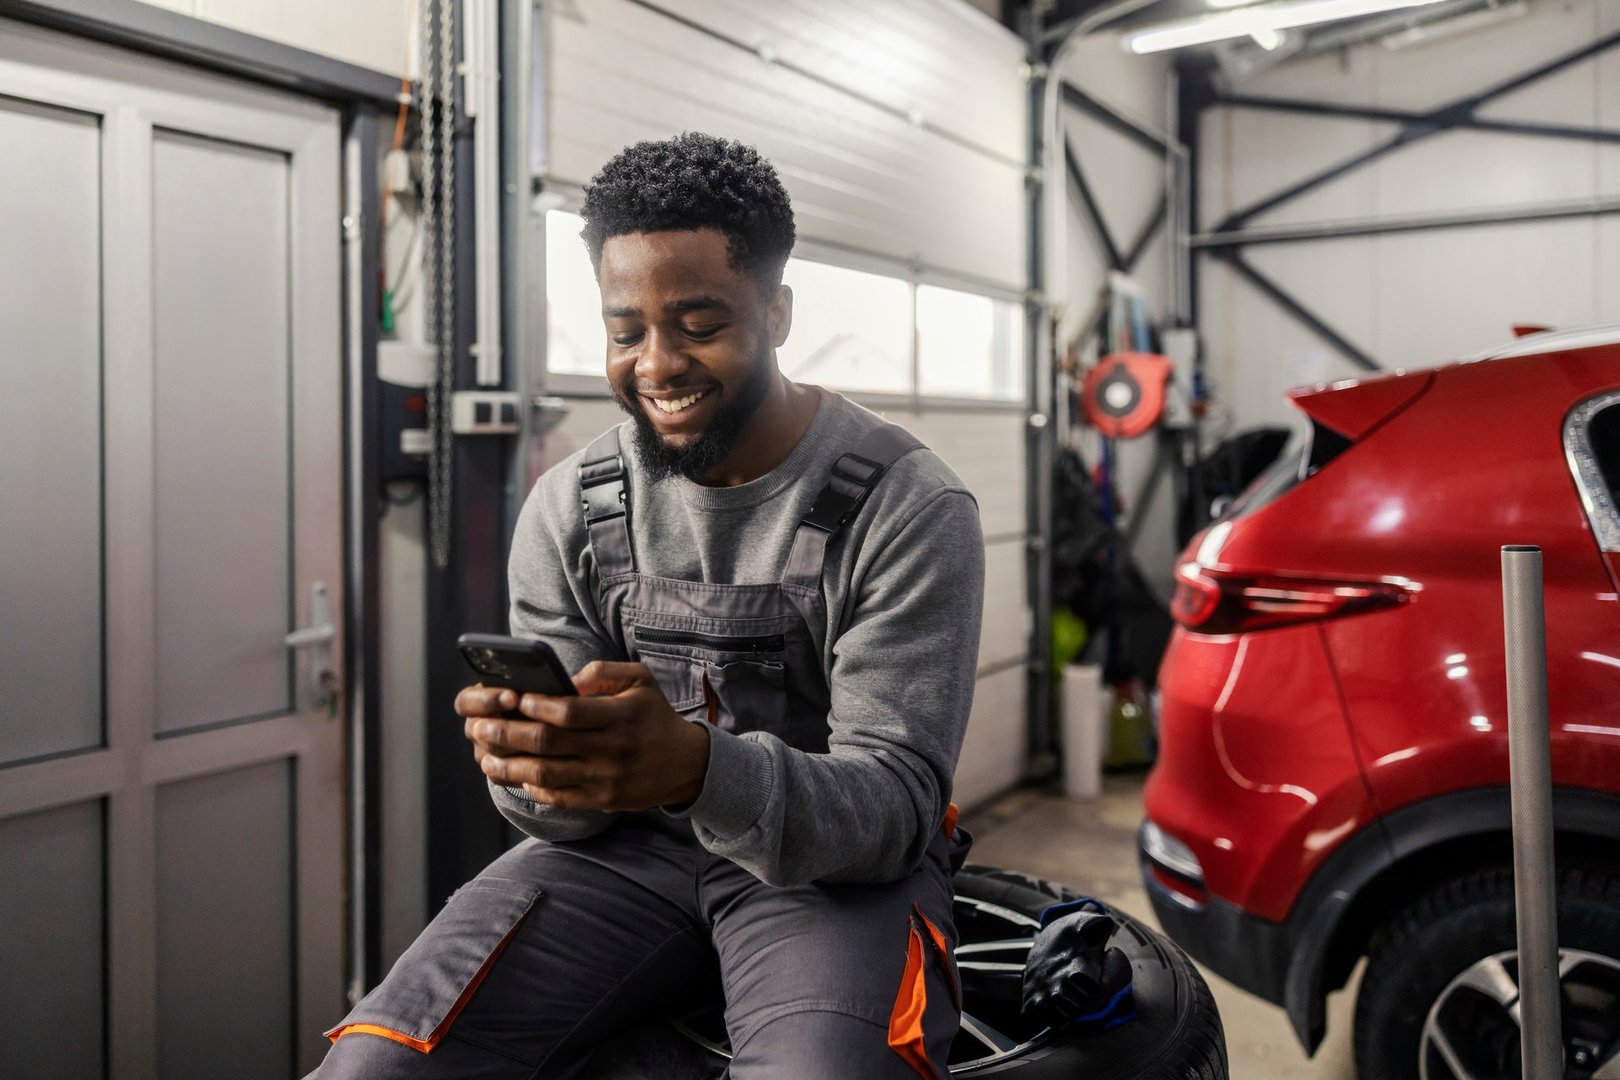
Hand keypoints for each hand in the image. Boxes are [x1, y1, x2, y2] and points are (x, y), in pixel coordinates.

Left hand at [461, 661, 710, 812]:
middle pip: (548, 744)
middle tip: (479, 728)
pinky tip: (514, 776)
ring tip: (484, 758)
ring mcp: (605, 779)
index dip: (537, 706)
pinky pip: (559, 797)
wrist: (685, 763)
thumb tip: (565, 679)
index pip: (569, 712)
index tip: (513, 699)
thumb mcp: (641, 680)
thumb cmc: (654, 715)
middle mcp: (611, 749)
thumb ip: (604, 672)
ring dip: (509, 767)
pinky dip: (532, 788)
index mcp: (620, 716)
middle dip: (507, 734)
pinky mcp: (602, 800)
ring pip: (545, 775)